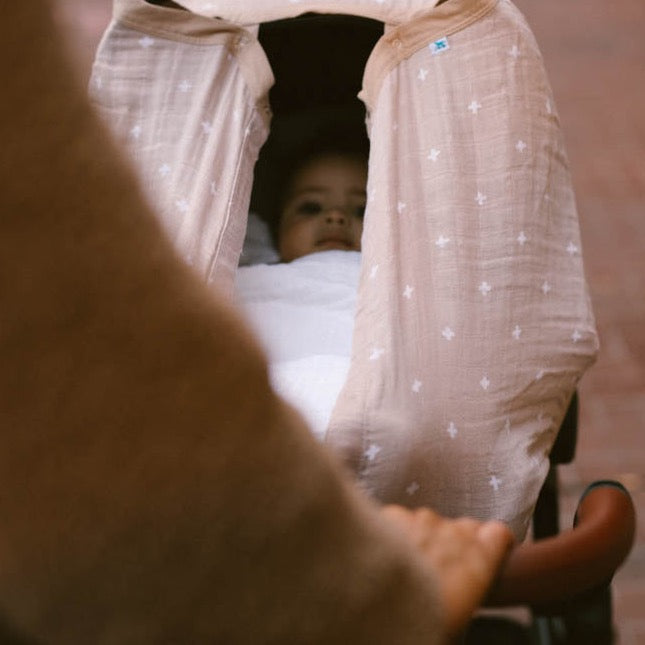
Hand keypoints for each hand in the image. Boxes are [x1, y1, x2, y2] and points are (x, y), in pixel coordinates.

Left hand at [381, 505, 513, 638]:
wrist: (381, 606)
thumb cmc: (428, 621)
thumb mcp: (462, 612)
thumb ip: (469, 582)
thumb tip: (462, 584)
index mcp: (479, 559)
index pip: (498, 534)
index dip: (492, 541)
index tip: (488, 549)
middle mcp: (454, 533)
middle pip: (463, 528)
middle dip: (456, 542)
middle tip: (441, 567)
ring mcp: (423, 520)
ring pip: (430, 523)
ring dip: (425, 537)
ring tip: (410, 564)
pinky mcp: (395, 515)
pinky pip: (401, 520)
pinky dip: (398, 532)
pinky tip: (387, 555)